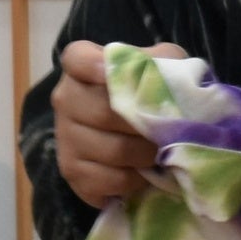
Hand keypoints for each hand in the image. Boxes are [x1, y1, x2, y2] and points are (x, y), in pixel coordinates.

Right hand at [51, 37, 185, 208]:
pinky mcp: (71, 171)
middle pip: (105, 113)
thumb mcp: (159, 65)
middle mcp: (65, 98)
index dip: (93, 65)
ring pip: (112, 150)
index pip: (77, 59)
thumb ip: (164, 63)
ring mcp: (65, 137)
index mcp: (81, 65)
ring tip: (160, 152)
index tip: (111, 73)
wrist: (131, 130)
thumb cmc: (144, 90)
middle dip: (144, 125)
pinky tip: (143, 173)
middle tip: (168, 131)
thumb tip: (175, 80)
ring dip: (145, 155)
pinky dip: (134, 180)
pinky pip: (109, 179)